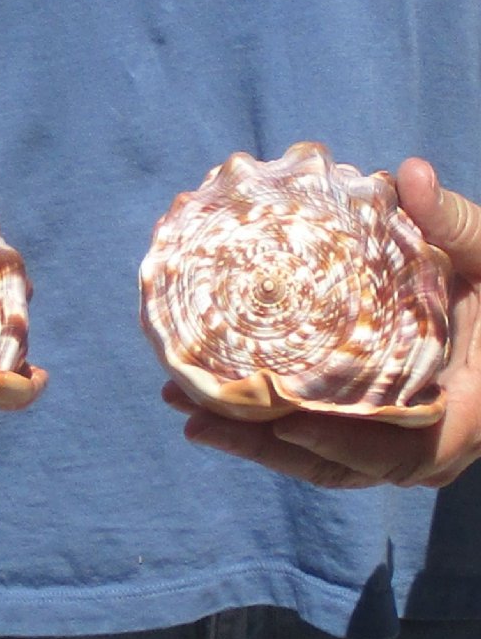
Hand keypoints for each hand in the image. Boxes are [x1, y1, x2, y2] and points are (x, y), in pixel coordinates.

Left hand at [172, 158, 480, 488]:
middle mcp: (421, 441)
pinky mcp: (364, 424)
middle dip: (262, 446)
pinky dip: (264, 427)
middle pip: (332, 464)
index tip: (282, 424)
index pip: (396, 451)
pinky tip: (216, 400)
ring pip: (312, 458)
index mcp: (462, 415)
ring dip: (249, 440)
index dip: (339, 445)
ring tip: (184, 407)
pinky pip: (311, 438)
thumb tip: (406, 174)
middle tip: (193, 415)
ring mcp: (388, 439)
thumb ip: (453, 223)